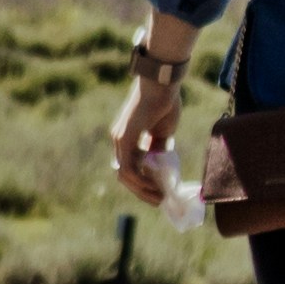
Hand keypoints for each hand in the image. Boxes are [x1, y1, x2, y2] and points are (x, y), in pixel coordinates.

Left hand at [108, 16, 195, 209]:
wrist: (162, 83)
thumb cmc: (165, 101)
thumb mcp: (163, 131)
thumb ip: (159, 148)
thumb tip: (162, 167)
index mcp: (127, 138)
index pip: (130, 168)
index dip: (143, 183)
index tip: (160, 192)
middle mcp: (119, 140)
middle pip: (125, 175)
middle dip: (142, 191)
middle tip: (159, 200)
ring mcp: (120, 139)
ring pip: (125, 175)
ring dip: (142, 190)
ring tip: (159, 196)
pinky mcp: (125, 138)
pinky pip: (128, 168)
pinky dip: (141, 180)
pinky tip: (155, 186)